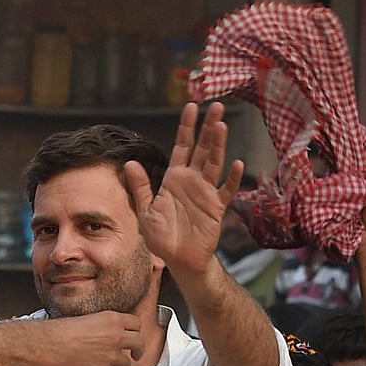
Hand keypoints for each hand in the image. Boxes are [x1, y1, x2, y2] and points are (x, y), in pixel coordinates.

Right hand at [42, 311, 144, 365]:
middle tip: (136, 354)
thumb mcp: (87, 319)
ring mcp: (112, 355)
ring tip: (104, 365)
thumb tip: (111, 335)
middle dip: (138, 349)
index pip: (136, 324)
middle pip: (139, 342)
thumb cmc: (59, 332)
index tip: (133, 337)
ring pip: (126, 363)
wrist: (47, 345)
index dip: (134, 332)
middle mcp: (116, 336)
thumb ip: (104, 327)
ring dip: (117, 365)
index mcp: (112, 319)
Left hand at [125, 101, 244, 277]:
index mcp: (174, 179)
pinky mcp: (216, 208)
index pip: (182, 147)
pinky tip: (236, 164)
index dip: (186, 127)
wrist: (179, 260)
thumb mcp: (145, 211)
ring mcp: (206, 193)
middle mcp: (192, 181)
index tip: (191, 106)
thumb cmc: (162, 236)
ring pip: (214, 163)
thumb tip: (129, 162)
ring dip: (219, 144)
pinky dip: (232, 178)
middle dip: (208, 127)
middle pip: (203, 149)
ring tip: (222, 124)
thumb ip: (140, 187)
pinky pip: (226, 190)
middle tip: (216, 105)